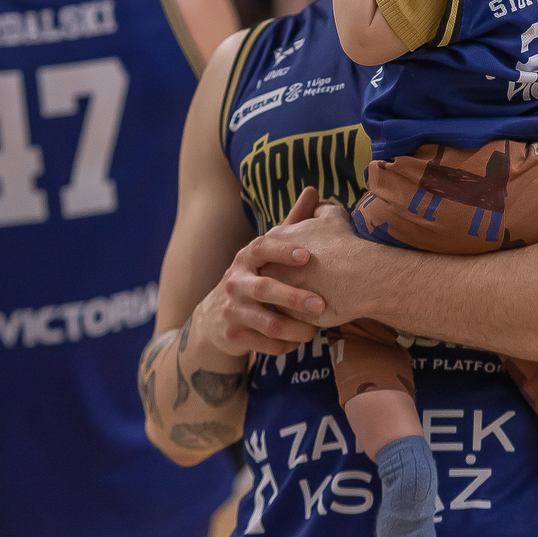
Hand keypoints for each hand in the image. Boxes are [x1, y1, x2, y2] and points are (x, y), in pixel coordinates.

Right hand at [192, 188, 327, 356]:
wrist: (214, 318)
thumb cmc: (254, 278)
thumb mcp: (267, 252)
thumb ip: (291, 223)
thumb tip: (312, 190)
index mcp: (246, 258)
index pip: (261, 247)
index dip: (282, 251)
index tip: (306, 256)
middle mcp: (236, 282)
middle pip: (265, 289)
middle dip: (295, 297)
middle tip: (322, 304)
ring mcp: (232, 310)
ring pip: (268, 323)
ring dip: (296, 329)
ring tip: (316, 331)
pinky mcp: (234, 335)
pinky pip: (265, 344)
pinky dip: (286, 345)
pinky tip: (298, 341)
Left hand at [259, 200, 376, 329]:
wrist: (358, 275)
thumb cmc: (346, 243)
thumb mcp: (333, 216)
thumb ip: (320, 209)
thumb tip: (317, 203)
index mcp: (275, 240)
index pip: (271, 249)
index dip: (286, 255)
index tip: (300, 261)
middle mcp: (269, 265)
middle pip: (268, 274)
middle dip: (280, 279)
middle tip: (299, 282)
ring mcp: (276, 291)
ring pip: (275, 298)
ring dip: (286, 300)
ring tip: (304, 303)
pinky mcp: (286, 314)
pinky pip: (287, 317)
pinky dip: (297, 317)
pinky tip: (311, 316)